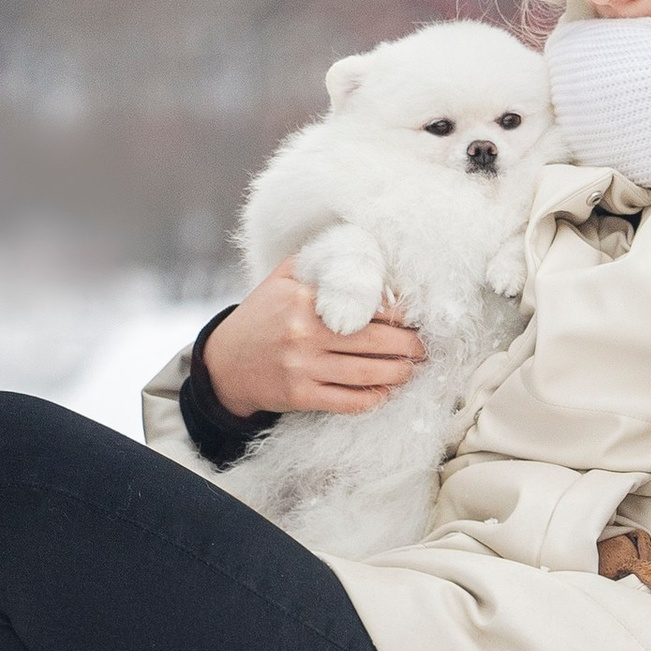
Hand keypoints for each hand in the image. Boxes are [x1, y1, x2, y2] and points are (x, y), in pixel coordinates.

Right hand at [202, 260, 425, 418]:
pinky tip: (386, 392)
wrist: (225, 363)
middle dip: (408, 345)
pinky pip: (347, 401)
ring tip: (414, 368)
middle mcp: (303, 334)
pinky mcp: (300, 396)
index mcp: (303, 300)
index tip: (416, 316)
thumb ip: (319, 261)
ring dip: (398, 373)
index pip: (364, 305)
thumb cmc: (261, 315)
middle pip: (373, 341)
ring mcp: (302, 368)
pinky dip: (372, 398)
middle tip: (425, 346)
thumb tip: (365, 249)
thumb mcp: (282, 277)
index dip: (398, 313)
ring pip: (365, 373)